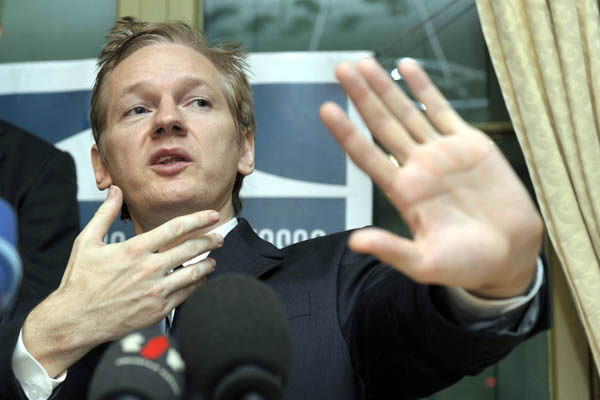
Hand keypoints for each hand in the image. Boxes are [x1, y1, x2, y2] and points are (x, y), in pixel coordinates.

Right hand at [22, 185, 221, 376]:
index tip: (212, 215)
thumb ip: (105, 214)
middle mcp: (149, 269)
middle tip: (220, 236)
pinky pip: (186, 294)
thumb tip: (115, 191)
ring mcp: (156, 291)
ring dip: (207, 264)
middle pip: (191, 249)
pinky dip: (196, 285)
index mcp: (135, 249)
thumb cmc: (79, 281)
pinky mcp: (158, 309)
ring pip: (193, 273)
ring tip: (213, 259)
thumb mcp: (87, 242)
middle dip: (210, 240)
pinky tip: (198, 279)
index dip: (198, 219)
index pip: (176, 228)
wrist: (76, 320)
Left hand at [320, 58, 542, 298]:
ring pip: (407, 112)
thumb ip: (391, 249)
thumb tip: (355, 243)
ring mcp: (441, 153)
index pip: (366, 156)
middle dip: (362, 97)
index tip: (326, 110)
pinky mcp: (469, 144)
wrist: (510, 253)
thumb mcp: (425, 263)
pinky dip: (425, 88)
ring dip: (386, 87)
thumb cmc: (467, 264)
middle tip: (341, 69)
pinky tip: (408, 68)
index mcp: (403, 192)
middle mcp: (417, 167)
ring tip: (365, 63)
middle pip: (382, 125)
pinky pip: (442, 110)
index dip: (346, 133)